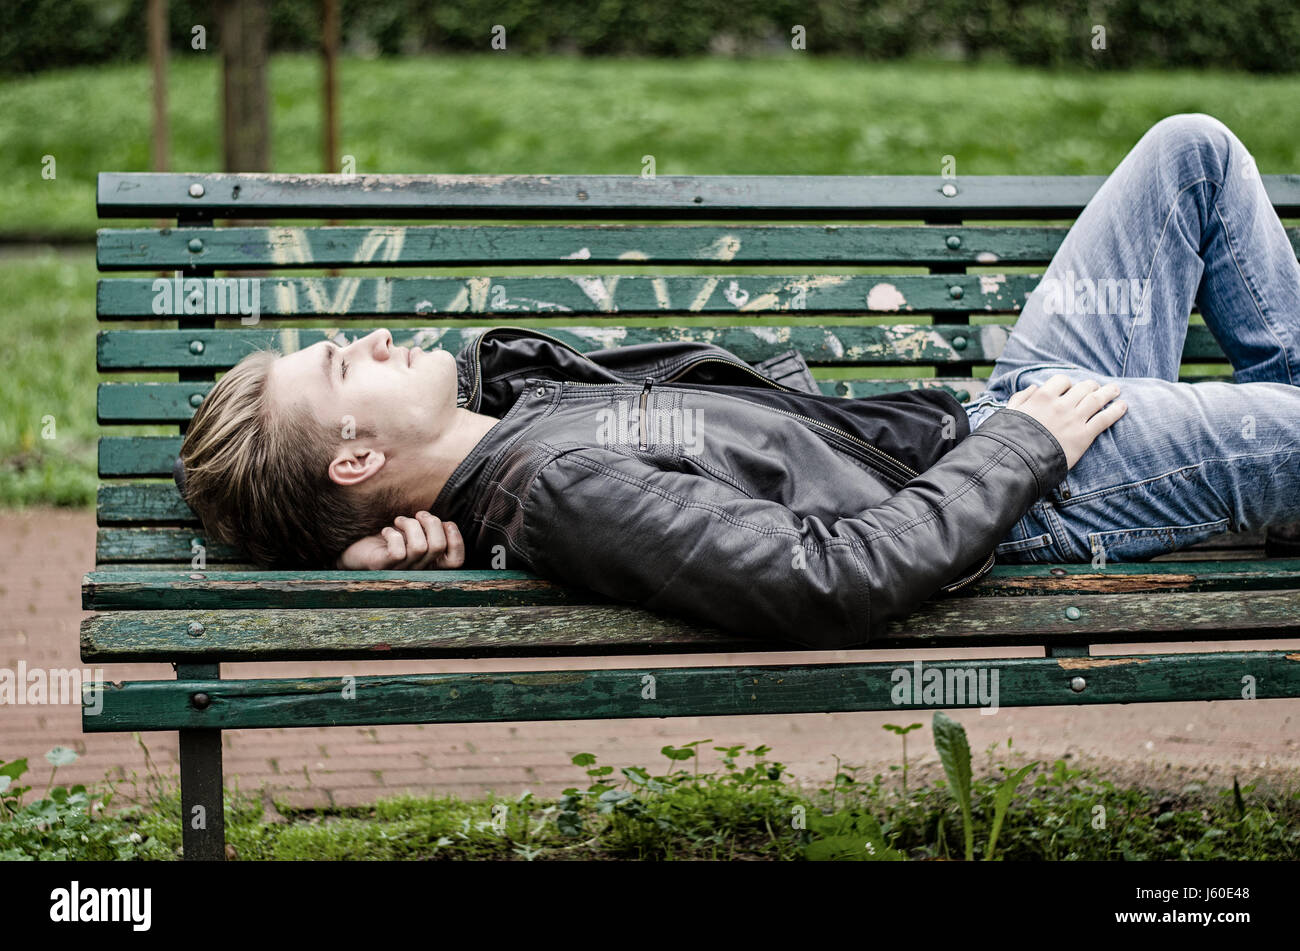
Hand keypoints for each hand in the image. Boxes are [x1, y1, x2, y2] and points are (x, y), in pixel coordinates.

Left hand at [334, 511, 464, 569]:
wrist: (354, 550)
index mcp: (429, 564)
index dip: (456, 540)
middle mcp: (418, 571)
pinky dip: (393, 534)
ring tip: (399, 520)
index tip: (445, 523)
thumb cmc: (387, 538)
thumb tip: (444, 519)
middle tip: (418, 515)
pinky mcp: (382, 567)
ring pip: (420, 547)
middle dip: (431, 522)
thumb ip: (430, 529)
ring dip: (410, 525)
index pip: (456, 562)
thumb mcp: (413, 532)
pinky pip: (398, 551)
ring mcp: (400, 571)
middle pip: (438, 547)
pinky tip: (386, 531)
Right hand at [1004, 374, 1126, 469]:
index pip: (1061, 381)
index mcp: (1042, 397)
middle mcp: (1061, 405)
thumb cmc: (1010, 438)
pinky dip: (1116, 411)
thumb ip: (1020, 398)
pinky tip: (1123, 406)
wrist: (1018, 461)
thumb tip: (1034, 387)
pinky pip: (1104, 419)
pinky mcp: (1083, 436)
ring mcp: (1074, 419)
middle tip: (1098, 388)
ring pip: (1096, 399)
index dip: (1067, 383)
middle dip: (1092, 386)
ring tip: (1115, 390)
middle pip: (1083, 388)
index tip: (1070, 388)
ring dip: (1108, 393)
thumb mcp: (1009, 413)